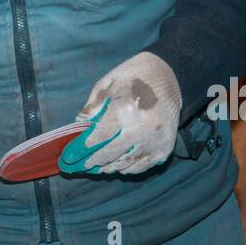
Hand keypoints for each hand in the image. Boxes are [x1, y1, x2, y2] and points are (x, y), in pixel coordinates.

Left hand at [59, 52, 181, 174]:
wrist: (169, 75)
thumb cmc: (133, 77)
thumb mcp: (108, 84)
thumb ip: (93, 106)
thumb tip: (79, 124)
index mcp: (125, 109)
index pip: (101, 135)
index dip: (87, 145)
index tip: (76, 152)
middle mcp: (142, 128)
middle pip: (112, 152)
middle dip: (95, 161)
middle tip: (84, 165)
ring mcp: (155, 140)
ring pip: (128, 163)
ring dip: (111, 167)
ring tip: (100, 168)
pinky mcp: (166, 147)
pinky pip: (144, 165)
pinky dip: (130, 169)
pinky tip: (120, 167)